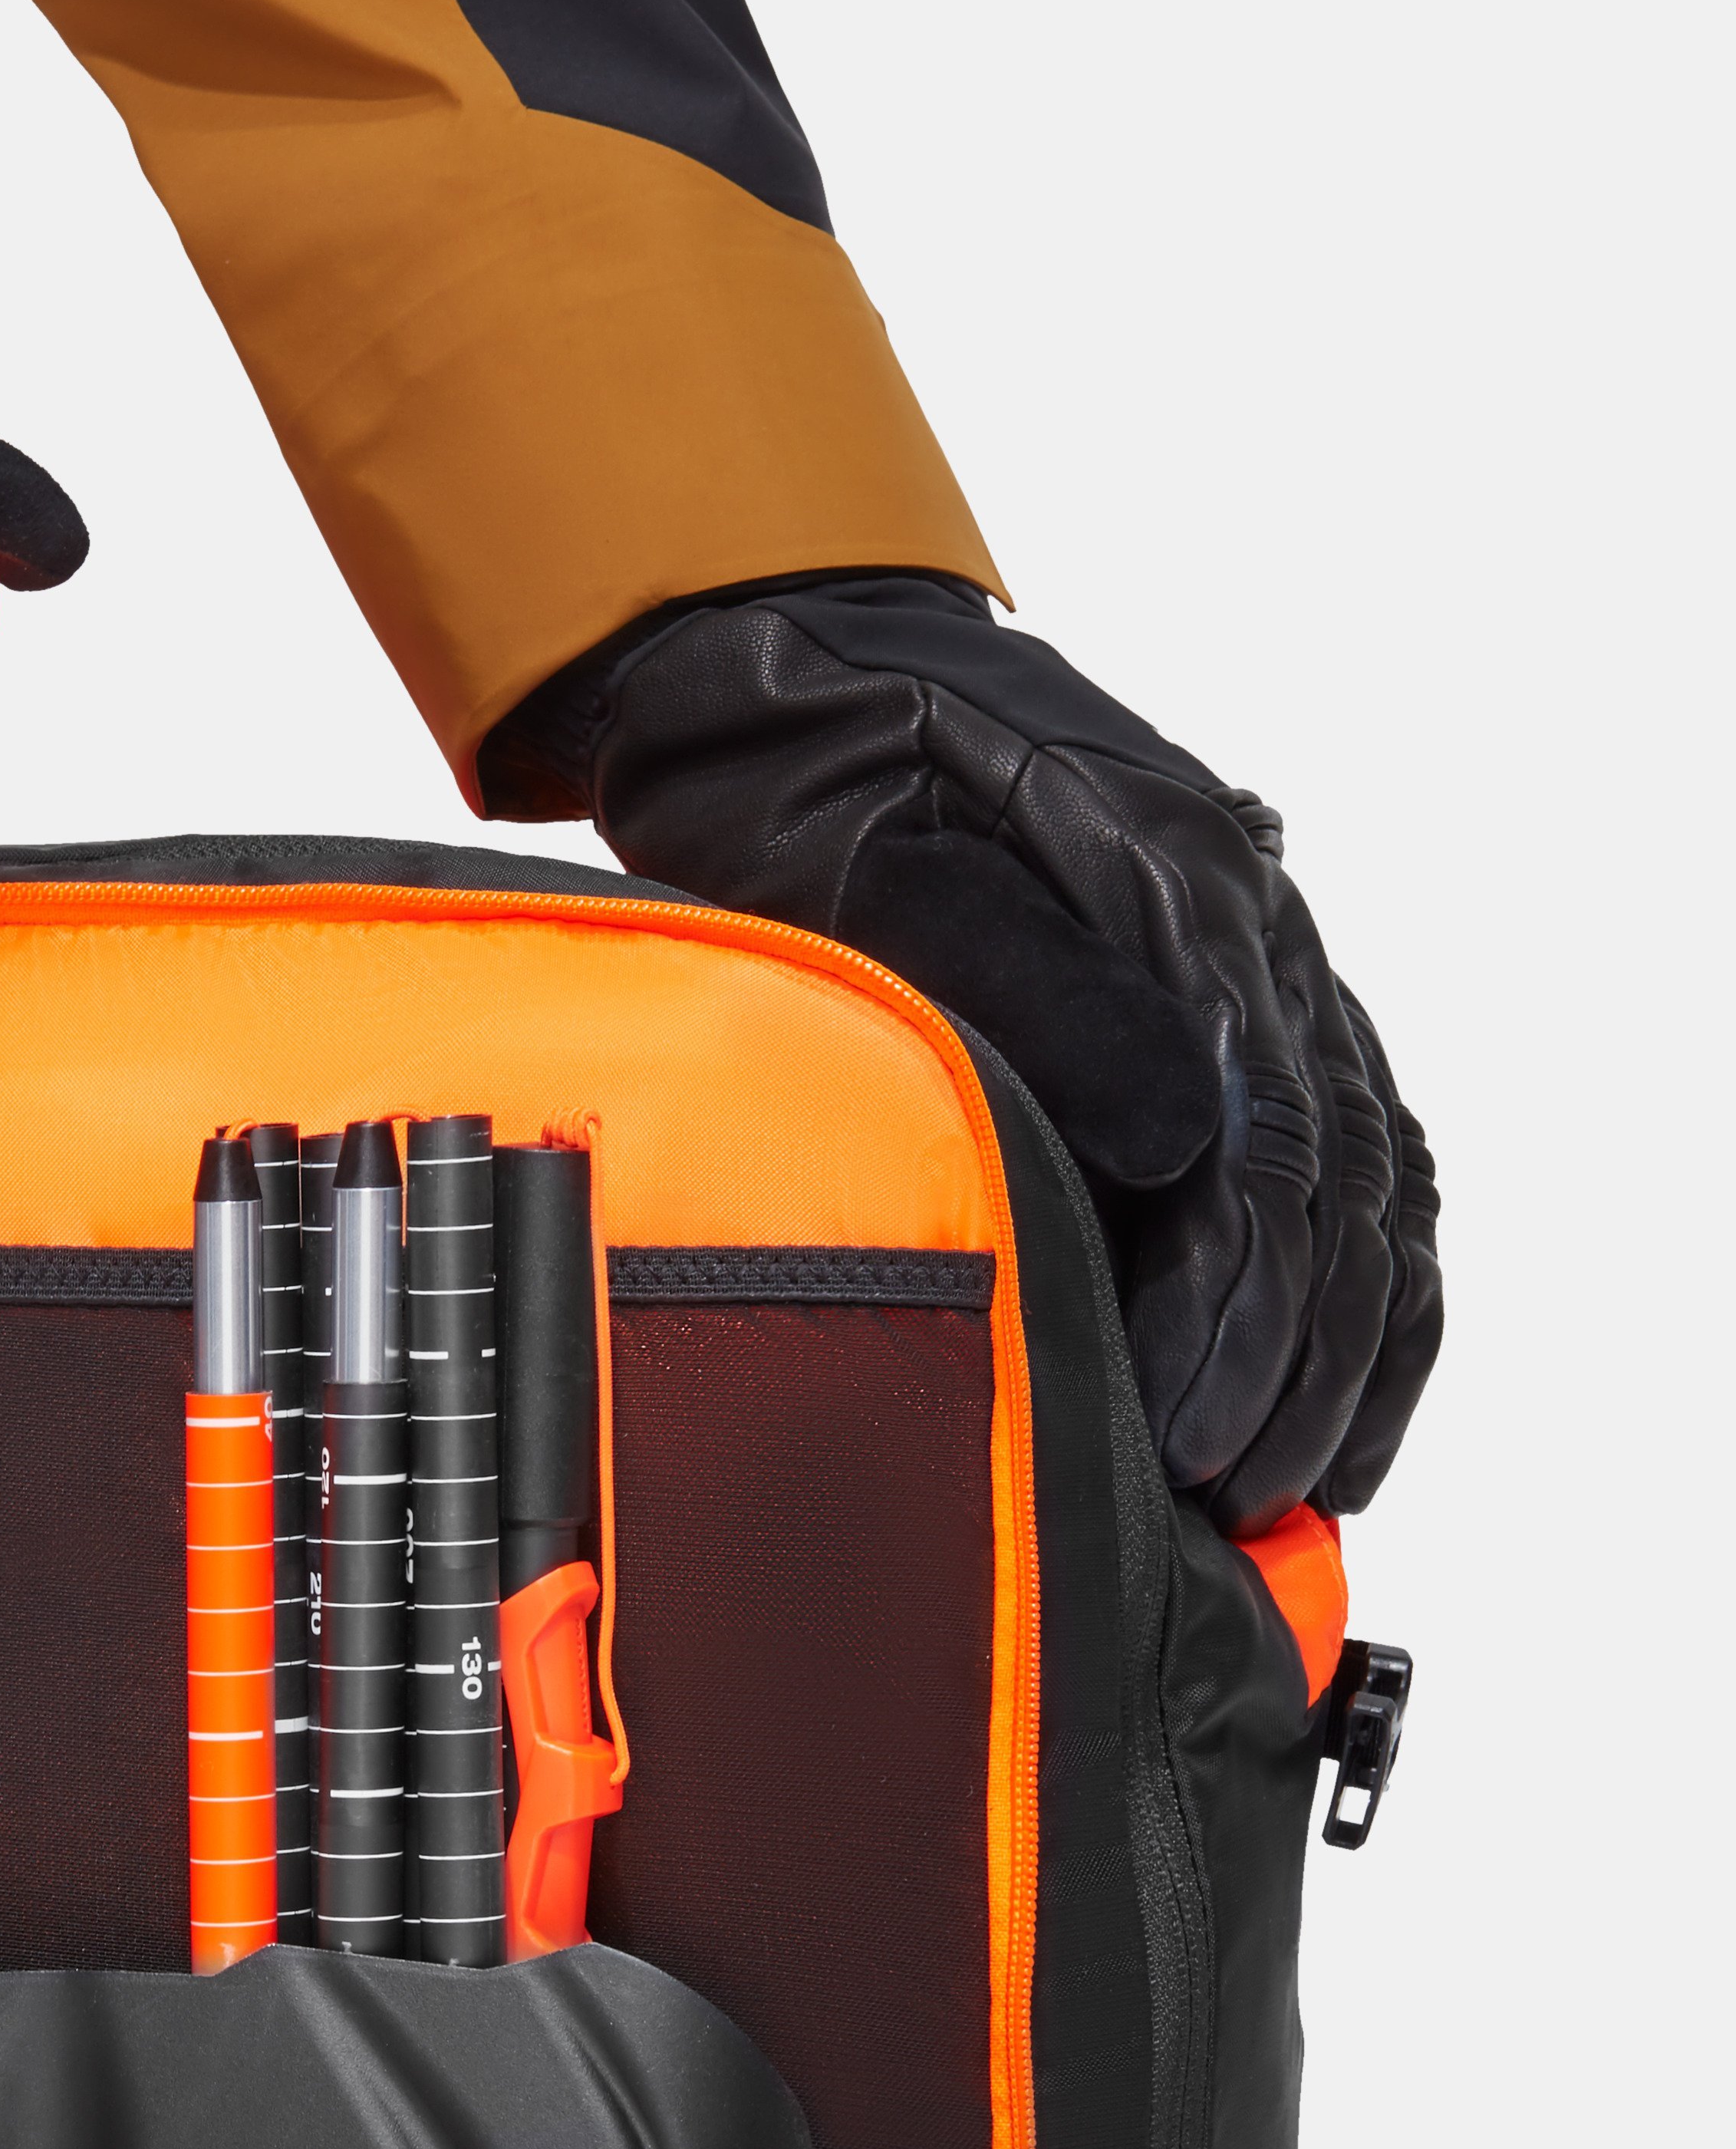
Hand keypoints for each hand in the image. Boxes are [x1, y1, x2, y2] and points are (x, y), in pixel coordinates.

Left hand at [481, 577, 1439, 1528]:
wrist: (779, 657)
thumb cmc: (806, 765)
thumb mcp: (871, 868)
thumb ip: (1029, 997)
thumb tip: (1182, 1140)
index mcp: (1175, 894)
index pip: (1259, 1146)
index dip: (1238, 1309)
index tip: (1190, 1433)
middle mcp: (1243, 926)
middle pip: (1335, 1176)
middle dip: (1297, 1353)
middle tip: (1233, 1491)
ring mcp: (1247, 952)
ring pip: (1368, 1171)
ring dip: (1348, 1334)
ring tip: (1298, 1475)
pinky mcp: (1221, 987)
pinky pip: (1346, 1143)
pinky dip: (1354, 1272)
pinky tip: (1327, 1382)